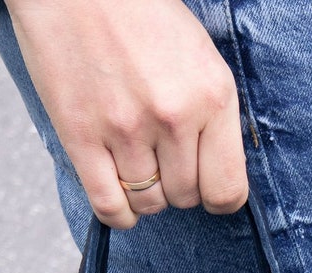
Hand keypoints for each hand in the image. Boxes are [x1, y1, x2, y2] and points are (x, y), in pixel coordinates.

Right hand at [5, 0, 247, 229]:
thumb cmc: (139, 12)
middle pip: (185, 198)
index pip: (228, 190)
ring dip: (146, 195)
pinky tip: (120, 197)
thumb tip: (213, 170)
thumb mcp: (198, 54)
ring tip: (138, 163)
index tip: (206, 185)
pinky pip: (109, 207)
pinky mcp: (82, 138)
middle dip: (177, 186)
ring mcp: (126, 131)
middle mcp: (173, 117)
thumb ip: (210, 112)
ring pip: (149, 204)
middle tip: (163, 158)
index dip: (218, 196)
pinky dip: (119, 213)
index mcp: (212, 94)